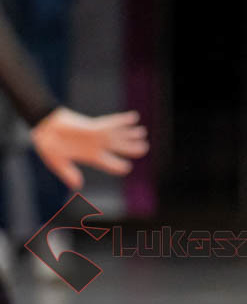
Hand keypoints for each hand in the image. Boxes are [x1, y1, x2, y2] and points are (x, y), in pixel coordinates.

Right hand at [30, 108, 149, 189]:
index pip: (108, 163)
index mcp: (89, 157)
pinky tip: (133, 118)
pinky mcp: (94, 125)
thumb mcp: (58, 163)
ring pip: (117, 135)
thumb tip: (78, 185)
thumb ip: (69, 173)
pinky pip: (111, 122)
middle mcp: (96, 146)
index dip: (118, 166)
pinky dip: (122, 121)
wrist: (43, 128)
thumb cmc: (49, 146)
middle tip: (145, 148)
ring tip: (142, 132)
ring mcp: (96, 136)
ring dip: (130, 133)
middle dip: (131, 148)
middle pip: (118, 148)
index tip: (127, 168)